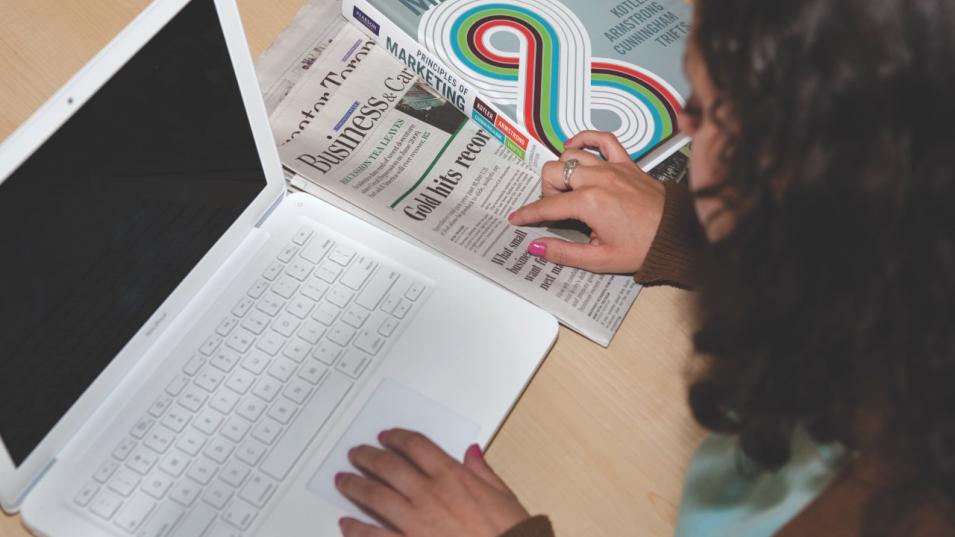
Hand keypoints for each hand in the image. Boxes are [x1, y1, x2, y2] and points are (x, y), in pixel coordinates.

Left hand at [336, 428, 530, 536]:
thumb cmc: (511, 532)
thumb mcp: (503, 495)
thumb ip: (483, 471)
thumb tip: (472, 451)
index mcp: (453, 477)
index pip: (417, 447)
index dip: (398, 438)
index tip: (386, 437)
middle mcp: (430, 494)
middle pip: (389, 466)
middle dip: (368, 457)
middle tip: (356, 454)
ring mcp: (416, 521)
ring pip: (376, 496)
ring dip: (355, 485)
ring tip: (343, 480)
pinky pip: (374, 535)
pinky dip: (356, 528)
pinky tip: (345, 523)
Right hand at [508, 130, 664, 272]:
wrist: (678, 235)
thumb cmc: (644, 247)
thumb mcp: (600, 259)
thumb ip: (563, 252)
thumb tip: (536, 247)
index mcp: (590, 203)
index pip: (547, 205)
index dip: (528, 214)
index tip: (517, 218)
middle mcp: (598, 179)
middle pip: (553, 172)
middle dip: (547, 191)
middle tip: (555, 209)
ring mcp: (613, 167)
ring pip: (572, 156)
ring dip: (562, 171)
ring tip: (567, 190)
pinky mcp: (627, 163)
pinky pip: (603, 139)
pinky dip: (586, 139)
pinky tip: (577, 148)